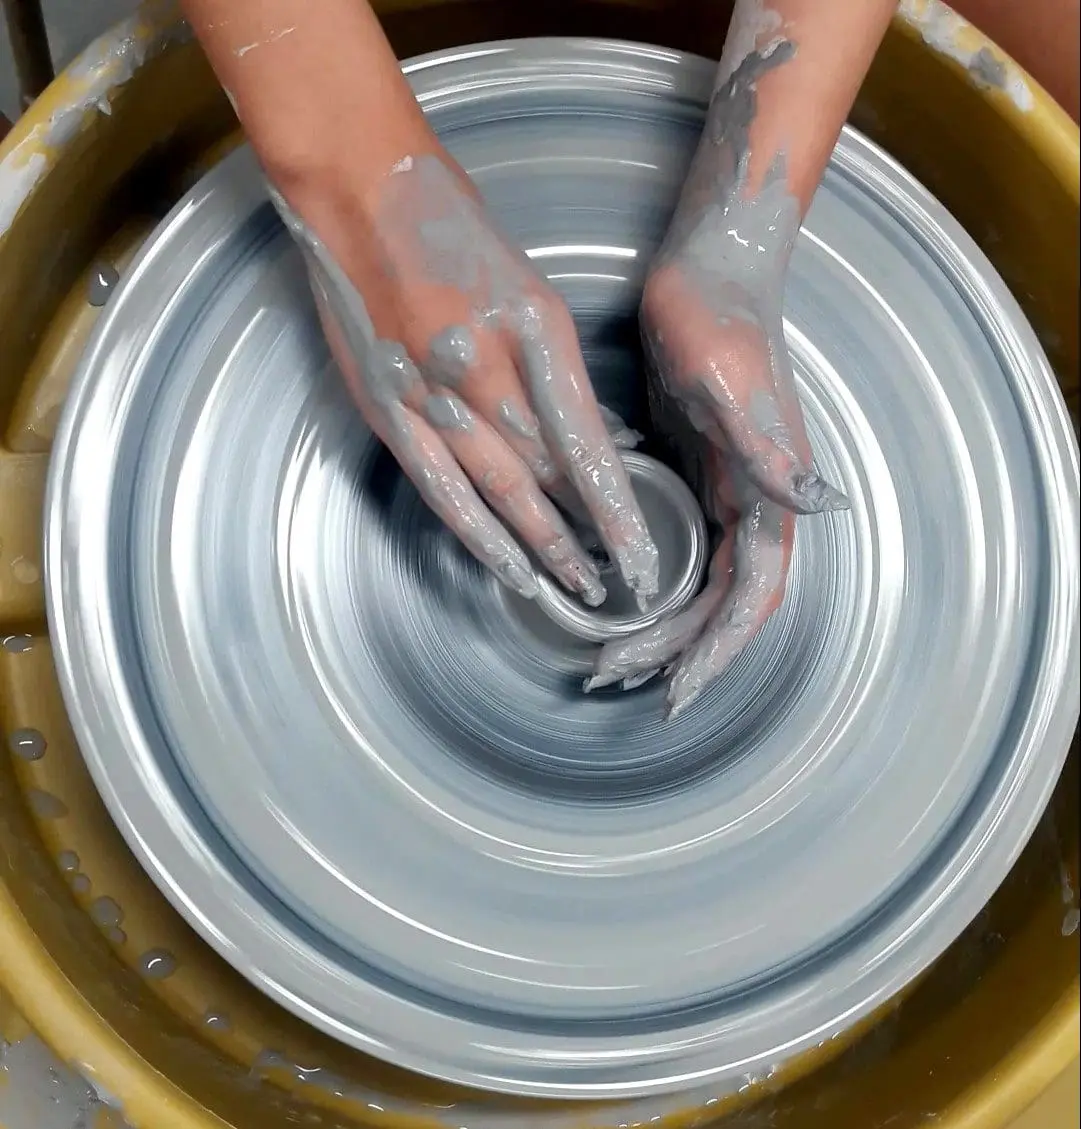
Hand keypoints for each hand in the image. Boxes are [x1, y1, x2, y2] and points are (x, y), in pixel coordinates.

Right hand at [272, 149, 659, 606]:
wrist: (358, 189)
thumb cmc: (450, 226)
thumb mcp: (528, 286)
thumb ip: (556, 366)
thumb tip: (597, 436)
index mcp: (532, 327)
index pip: (586, 441)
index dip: (616, 505)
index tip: (643, 547)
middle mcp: (482, 367)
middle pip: (548, 473)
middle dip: (591, 534)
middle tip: (626, 580)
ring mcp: (429, 392)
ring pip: (498, 491)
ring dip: (542, 546)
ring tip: (576, 588)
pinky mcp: (388, 407)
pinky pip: (440, 486)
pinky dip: (477, 533)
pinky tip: (507, 566)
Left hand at [586, 258, 847, 715]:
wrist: (710, 269)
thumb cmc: (720, 316)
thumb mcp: (731, 380)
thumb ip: (766, 446)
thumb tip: (810, 504)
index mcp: (769, 491)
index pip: (751, 594)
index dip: (717, 647)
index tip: (679, 688)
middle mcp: (755, 501)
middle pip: (721, 602)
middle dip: (676, 648)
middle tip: (615, 676)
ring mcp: (729, 491)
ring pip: (702, 582)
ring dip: (664, 626)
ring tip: (612, 655)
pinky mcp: (701, 474)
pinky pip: (686, 549)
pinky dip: (659, 585)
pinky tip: (629, 599)